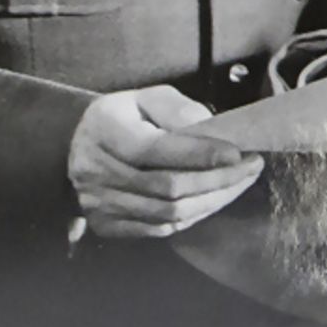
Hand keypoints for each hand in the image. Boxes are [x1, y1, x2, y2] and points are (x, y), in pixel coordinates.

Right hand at [68, 85, 263, 238]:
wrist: (74, 144)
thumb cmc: (122, 117)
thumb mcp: (146, 97)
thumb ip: (177, 109)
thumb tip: (209, 130)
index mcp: (105, 130)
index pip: (156, 149)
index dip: (199, 153)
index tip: (236, 152)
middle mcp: (96, 171)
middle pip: (167, 187)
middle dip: (217, 179)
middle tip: (251, 167)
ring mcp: (99, 203)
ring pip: (167, 213)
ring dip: (212, 201)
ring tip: (240, 183)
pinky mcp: (106, 224)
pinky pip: (159, 229)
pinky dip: (192, 216)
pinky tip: (214, 199)